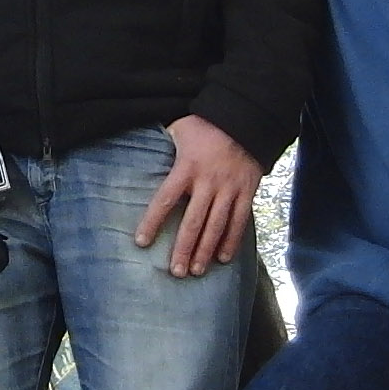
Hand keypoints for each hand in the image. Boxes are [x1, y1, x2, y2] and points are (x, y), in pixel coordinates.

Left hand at [134, 114, 263, 279]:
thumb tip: (143, 148)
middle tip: (176, 272)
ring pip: (216, 226)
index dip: (152, 222)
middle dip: (183, 249)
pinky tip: (223, 258)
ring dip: (205, 251)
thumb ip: (164, 143)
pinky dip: (232, 241)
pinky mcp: (247, 192)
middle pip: (193, 222)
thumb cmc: (207, 123)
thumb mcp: (180, 128)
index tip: (141, 242)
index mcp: (186, 167)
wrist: (246, 117)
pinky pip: (239, 221)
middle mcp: (208, 182)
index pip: (165, 199)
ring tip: (196, 271)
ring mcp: (229, 189)